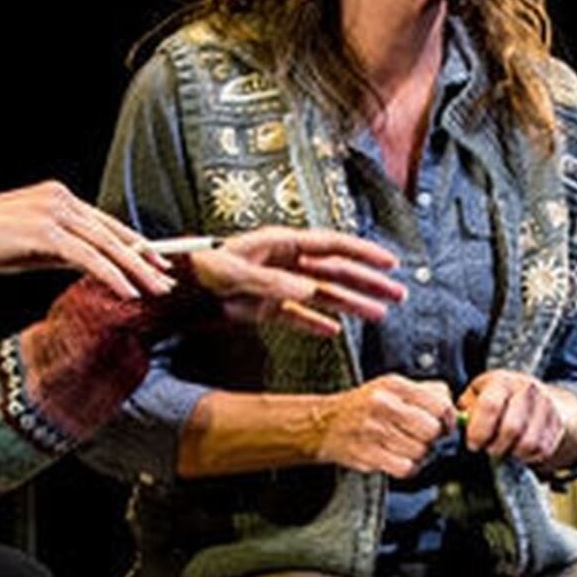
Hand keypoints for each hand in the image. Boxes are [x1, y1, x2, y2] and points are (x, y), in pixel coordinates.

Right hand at [0, 182, 169, 298]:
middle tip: (168, 279)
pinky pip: (87, 256)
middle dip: (144, 258)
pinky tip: (127, 291)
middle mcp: (62, 199)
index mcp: (60, 197)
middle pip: (113, 232)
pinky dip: (111, 275)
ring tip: (157, 290)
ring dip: (136, 270)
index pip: (107, 223)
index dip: (135, 244)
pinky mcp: (45, 230)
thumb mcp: (32, 248)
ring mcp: (54, 212)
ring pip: (107, 244)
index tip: (157, 263)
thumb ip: (64, 253)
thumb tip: (94, 269)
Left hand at [181, 227, 406, 335]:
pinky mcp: (266, 307)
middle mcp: (286, 263)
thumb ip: (273, 283)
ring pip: (324, 294)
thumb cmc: (202, 272)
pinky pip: (299, 316)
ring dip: (352, 304)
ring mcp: (278, 285)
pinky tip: (334, 332)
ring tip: (380, 315)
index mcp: (282, 245)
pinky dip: (317, 323)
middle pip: (336, 272)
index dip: (363, 254)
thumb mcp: (236, 274)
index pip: (332, 246)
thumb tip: (311, 291)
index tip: (390, 263)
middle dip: (368, 283)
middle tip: (398, 294)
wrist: (177, 290)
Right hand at [311, 373, 459, 478]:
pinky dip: (407, 468)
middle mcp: (384, 405)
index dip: (448, 420)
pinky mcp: (368, 454)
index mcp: (394, 385)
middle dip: (432, 438)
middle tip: (423, 437)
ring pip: (420, 451)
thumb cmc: (365, 406)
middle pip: (431, 430)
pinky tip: (399, 460)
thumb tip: (453, 406)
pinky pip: (404, 468)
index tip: (444, 425)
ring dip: (419, 454)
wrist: (325, 424)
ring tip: (406, 447)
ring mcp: (374, 431)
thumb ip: (426, 391)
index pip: (440, 405)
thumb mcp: (392, 387)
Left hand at [457, 368, 576, 470]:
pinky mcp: (557, 425)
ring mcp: (546, 406)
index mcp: (502, 380)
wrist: (540, 400)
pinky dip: (527, 457)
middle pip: (511, 428)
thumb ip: (466, 408)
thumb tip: (458, 422)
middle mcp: (527, 389)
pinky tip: (519, 450)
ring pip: (528, 443)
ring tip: (504, 449)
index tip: (473, 444)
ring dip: (512, 453)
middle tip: (488, 449)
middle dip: (495, 446)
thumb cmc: (500, 400)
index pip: (490, 406)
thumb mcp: (479, 395)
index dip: (478, 431)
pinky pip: (541, 451)